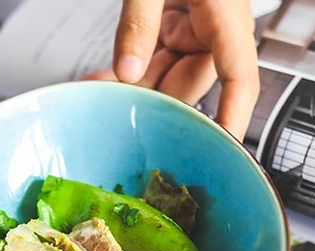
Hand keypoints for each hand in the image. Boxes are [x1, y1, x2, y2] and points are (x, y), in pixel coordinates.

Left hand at [85, 0, 258, 140]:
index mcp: (225, 13)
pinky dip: (131, 68)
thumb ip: (139, 21)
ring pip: (168, 76)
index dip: (233, 115)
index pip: (240, 76)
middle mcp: (213, 26)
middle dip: (153, 101)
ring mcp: (192, 26)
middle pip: (190, 85)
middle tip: (117, 111)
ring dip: (134, 87)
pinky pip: (155, 57)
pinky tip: (104, 76)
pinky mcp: (173, 23)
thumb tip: (128, 71)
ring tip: (98, 90)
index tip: (222, 148)